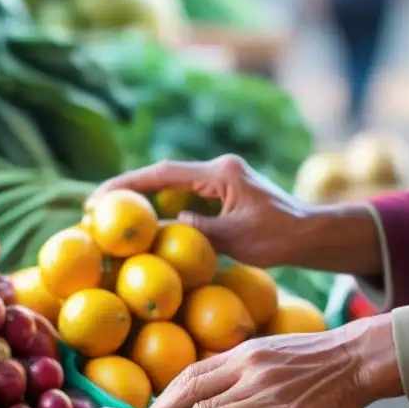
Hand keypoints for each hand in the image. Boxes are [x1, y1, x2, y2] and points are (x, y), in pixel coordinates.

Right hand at [90, 155, 380, 275]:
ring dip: (147, 196)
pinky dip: (167, 205)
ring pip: (175, 183)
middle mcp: (220, 168)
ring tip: (115, 215)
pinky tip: (149, 222)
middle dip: (130, 188)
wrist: (311, 233)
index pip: (165, 173)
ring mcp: (223, 177)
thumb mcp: (235, 239)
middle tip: (97, 206)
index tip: (101, 196)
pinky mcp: (227, 190)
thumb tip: (166, 225)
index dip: (129, 184)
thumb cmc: (279, 237)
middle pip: (165, 174)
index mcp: (221, 173)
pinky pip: (189, 194)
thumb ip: (198, 230)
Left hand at [134, 314, 403, 407]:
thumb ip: (238, 366)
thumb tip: (205, 387)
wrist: (358, 358)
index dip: (164, 399)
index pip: (191, 376)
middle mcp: (251, 373)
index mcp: (244, 354)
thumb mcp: (268, 350)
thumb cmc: (314, 358)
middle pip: (195, 398)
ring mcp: (271, 399)